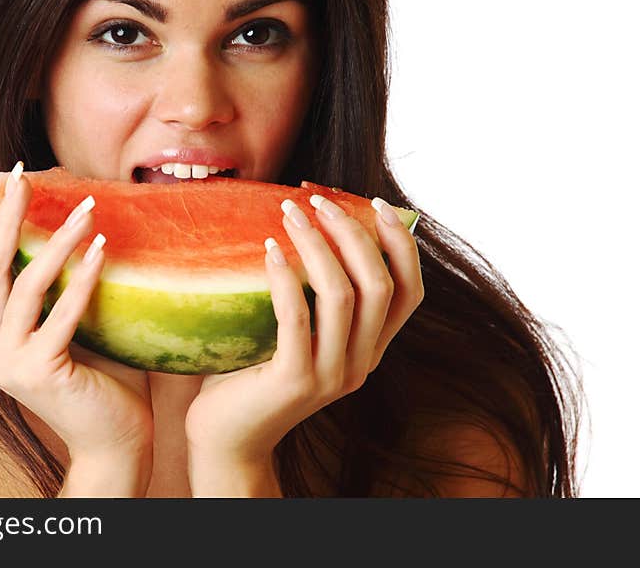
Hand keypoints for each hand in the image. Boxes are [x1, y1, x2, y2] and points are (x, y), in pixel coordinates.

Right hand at [0, 165, 153, 481]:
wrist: (115, 440)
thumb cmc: (102, 380)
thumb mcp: (69, 328)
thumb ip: (57, 293)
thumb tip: (76, 229)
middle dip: (5, 216)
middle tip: (22, 172)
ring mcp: (10, 364)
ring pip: (23, 289)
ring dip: (56, 243)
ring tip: (88, 208)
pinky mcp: (40, 373)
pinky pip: (61, 317)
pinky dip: (81, 281)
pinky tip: (101, 250)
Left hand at [184, 194, 422, 492]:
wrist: (229, 438)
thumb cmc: (257, 373)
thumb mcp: (302, 334)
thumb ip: (317, 297)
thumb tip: (313, 225)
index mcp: (371, 350)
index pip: (411, 292)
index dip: (401, 244)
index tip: (375, 204)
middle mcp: (362, 364)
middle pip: (379, 285)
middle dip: (352, 232)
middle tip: (317, 201)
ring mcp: (331, 375)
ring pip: (342, 295)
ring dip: (316, 244)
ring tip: (289, 213)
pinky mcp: (294, 380)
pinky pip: (296, 316)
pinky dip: (285, 277)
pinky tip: (269, 249)